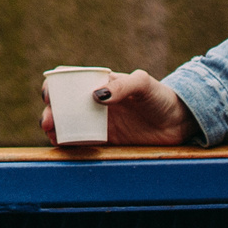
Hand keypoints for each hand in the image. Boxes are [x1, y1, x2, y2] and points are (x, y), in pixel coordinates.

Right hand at [37, 70, 192, 145]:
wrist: (179, 122)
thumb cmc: (160, 97)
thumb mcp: (143, 84)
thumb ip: (122, 86)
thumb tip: (96, 95)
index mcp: (100, 84)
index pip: (69, 81)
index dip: (54, 86)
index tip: (49, 94)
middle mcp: (95, 103)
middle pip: (63, 106)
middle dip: (50, 112)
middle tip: (48, 121)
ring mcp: (100, 123)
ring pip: (69, 125)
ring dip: (56, 129)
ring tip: (52, 134)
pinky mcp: (107, 142)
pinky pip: (83, 143)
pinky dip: (70, 145)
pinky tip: (64, 146)